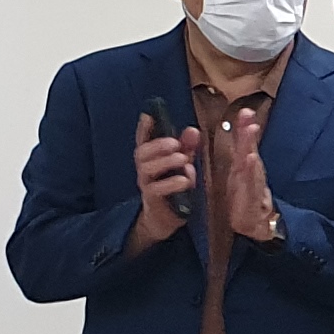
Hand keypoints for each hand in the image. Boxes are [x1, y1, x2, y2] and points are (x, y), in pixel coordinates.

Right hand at [130, 114, 201, 248]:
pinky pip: (156, 190)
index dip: (144, 127)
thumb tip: (192, 129)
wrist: (165, 219)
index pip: (143, 139)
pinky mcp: (152, 201)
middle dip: (158, 145)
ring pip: (146, 169)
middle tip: (175, 142)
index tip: (149, 114)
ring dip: (165, 161)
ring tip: (183, 158)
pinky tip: (185, 179)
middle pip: (141, 153)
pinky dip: (171, 183)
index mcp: (150, 158)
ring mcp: (146, 185)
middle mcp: (144, 170)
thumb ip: (187, 148)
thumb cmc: (173, 187)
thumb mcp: (182, 165)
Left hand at [211, 108, 280, 245]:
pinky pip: (252, 182)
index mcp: (244, 166)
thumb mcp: (240, 176)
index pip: (244, 143)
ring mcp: (253, 183)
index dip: (243, 127)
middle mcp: (250, 171)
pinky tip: (251, 159)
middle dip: (248, 131)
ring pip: (251, 162)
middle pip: (249, 148)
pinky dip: (252, 170)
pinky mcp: (253, 197)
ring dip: (251, 146)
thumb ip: (240, 156)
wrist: (256, 224)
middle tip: (247, 113)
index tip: (244, 110)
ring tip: (250, 131)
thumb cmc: (246, 198)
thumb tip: (239, 136)